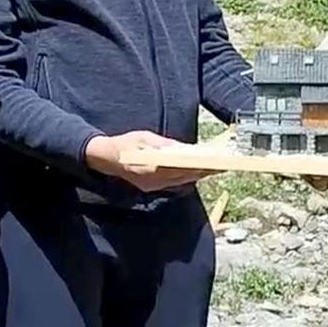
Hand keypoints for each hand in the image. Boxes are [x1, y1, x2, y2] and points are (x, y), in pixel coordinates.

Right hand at [85, 131, 213, 191]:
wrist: (103, 159)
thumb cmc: (124, 144)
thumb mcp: (144, 138)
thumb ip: (164, 144)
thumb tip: (183, 148)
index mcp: (150, 168)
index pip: (181, 169)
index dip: (199, 166)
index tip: (215, 163)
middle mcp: (153, 181)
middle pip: (184, 177)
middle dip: (204, 171)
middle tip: (223, 165)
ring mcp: (152, 187)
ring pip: (181, 182)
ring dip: (198, 175)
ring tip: (216, 168)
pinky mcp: (152, 188)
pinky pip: (174, 184)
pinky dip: (187, 177)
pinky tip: (198, 171)